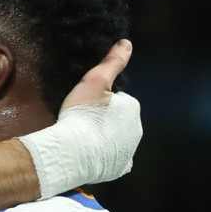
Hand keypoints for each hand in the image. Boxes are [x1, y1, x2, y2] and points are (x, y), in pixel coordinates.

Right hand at [18, 39, 141, 197]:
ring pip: (116, 140)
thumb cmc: (82, 114)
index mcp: (132, 107)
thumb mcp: (94, 81)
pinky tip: (92, 154)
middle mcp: (137, 129)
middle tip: (82, 123)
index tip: (85, 107)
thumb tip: (127, 43)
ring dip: (104, 139)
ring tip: (83, 138)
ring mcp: (129, 150)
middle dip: (104, 121)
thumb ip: (112, 62)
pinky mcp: (121, 168)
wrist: (73, 151)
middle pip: (118, 121)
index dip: (100, 103)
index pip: (117, 102)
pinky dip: (106, 157)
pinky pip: (115, 160)